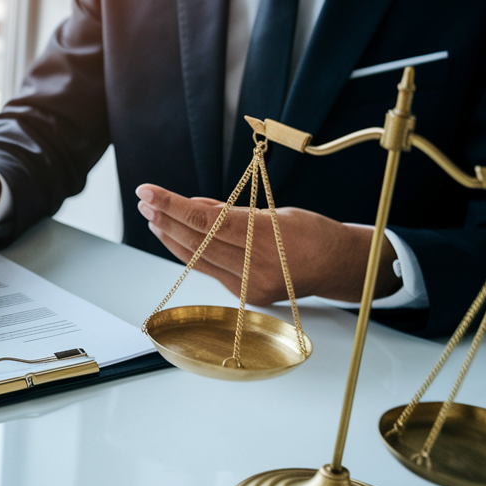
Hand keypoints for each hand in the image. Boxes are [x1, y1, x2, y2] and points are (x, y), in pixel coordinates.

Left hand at [135, 184, 398, 303]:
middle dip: (165, 217)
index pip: (207, 219)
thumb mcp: (276, 211)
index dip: (173, 204)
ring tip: (152, 216)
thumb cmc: (314, 232)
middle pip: (197, 239)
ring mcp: (250, 283)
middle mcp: (257, 263)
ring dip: (171, 236)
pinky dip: (191, 251)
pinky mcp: (247, 295)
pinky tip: (176, 236)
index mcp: (268, 234)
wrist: (340, 267)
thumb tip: (195, 206)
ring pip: (197, 258)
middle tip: (145, 200)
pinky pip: (209, 270)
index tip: (149, 191)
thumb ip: (233, 211)